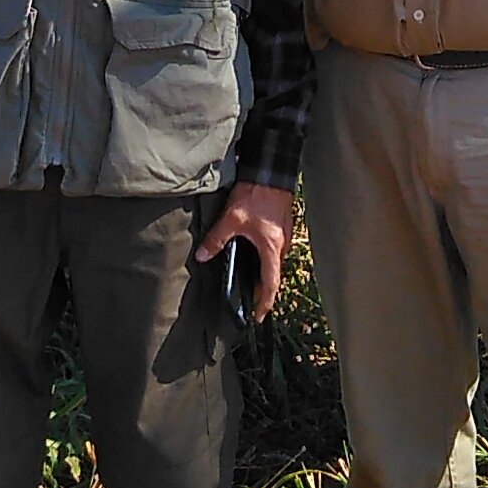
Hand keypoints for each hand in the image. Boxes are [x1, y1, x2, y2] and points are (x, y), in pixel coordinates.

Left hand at [196, 181, 295, 321]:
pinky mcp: (282, 227)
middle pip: (274, 275)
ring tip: (251, 284)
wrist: (272, 171)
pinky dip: (266, 259)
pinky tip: (254, 256)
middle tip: (252, 303)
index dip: (264, 302)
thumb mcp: (232, 218)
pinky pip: (275, 250)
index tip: (258, 316)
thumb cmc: (257, 194)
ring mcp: (284, 235)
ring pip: (275, 262)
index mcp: (272, 248)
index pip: (271, 284)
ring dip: (265, 274)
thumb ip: (217, 238)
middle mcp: (282, 245)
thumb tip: (202, 255)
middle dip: (264, 291)